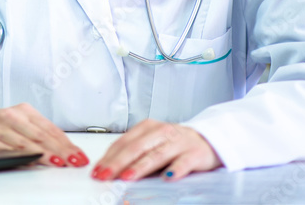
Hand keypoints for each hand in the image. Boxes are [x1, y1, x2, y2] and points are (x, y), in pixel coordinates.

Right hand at [0, 104, 89, 167]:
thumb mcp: (18, 125)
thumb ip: (37, 135)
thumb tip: (63, 151)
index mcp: (24, 111)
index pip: (50, 128)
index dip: (66, 143)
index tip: (79, 155)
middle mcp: (13, 115)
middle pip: (41, 135)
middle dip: (60, 150)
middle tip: (73, 161)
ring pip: (26, 141)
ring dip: (43, 154)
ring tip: (58, 162)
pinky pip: (6, 148)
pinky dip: (20, 155)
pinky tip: (30, 161)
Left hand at [92, 120, 220, 180]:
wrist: (207, 139)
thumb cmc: (174, 143)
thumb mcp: (151, 142)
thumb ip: (133, 152)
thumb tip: (108, 167)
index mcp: (147, 127)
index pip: (123, 142)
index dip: (108, 157)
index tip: (97, 170)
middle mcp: (161, 132)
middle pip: (135, 148)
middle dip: (117, 163)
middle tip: (105, 175)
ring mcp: (178, 142)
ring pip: (156, 155)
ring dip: (140, 167)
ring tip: (127, 177)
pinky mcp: (194, 153)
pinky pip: (183, 162)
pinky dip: (175, 169)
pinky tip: (167, 177)